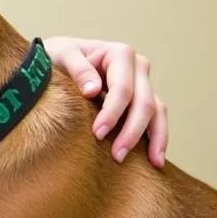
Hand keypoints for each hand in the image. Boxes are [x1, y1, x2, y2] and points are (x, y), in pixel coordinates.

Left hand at [43, 37, 167, 166]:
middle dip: (132, 131)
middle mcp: (138, 67)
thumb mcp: (61, 54)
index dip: (113, 113)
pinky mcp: (142, 99)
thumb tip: (93, 89)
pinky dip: (159, 137)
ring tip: (151, 164)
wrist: (57, 59)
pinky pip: (157, 118)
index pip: (122, 89)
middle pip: (144, 103)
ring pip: (157, 112)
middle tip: (117, 156)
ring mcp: (143, 83)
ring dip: (154, 139)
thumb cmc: (57, 56)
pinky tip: (156, 159)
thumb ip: (77, 68)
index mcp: (120, 53)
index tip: (97, 134)